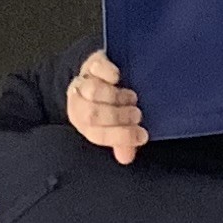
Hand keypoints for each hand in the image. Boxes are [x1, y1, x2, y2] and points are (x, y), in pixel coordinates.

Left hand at [65, 47, 150, 163]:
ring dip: (115, 97)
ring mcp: (83, 82)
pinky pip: (95, 68)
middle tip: (137, 115)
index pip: (97, 135)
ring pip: (92, 91)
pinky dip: (108, 73)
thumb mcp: (113, 126)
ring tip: (131, 98)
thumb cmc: (107, 105)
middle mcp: (79, 104)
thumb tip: (126, 158)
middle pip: (92, 114)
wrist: (95, 74)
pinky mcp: (91, 63)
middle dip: (118, 116)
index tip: (143, 135)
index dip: (121, 137)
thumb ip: (121, 142)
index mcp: (83, 124)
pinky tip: (118, 78)